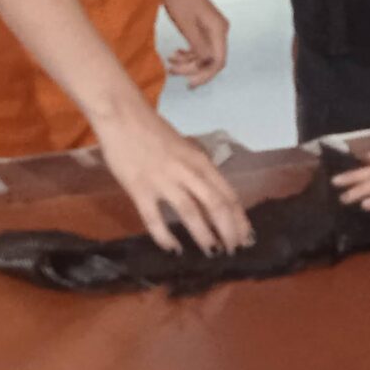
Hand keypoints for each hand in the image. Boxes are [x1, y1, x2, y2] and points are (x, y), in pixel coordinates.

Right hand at [95, 105, 252, 254]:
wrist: (122, 116)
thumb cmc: (154, 132)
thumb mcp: (186, 149)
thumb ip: (198, 172)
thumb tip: (211, 198)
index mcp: (201, 162)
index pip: (228, 194)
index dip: (239, 218)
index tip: (246, 237)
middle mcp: (188, 172)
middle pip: (216, 205)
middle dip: (228, 231)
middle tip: (233, 251)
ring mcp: (164, 181)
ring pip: (191, 213)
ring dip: (204, 236)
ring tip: (212, 253)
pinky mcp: (140, 189)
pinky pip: (155, 219)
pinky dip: (166, 237)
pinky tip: (173, 250)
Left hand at [162, 0, 230, 88]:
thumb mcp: (186, 24)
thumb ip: (198, 45)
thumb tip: (207, 64)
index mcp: (218, 29)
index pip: (218, 61)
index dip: (206, 75)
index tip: (190, 84)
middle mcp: (219, 30)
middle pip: (211, 60)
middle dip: (192, 69)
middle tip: (173, 71)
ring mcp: (211, 28)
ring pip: (204, 55)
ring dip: (187, 62)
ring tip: (170, 63)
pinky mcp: (203, 27)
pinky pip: (199, 47)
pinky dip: (187, 54)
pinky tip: (174, 54)